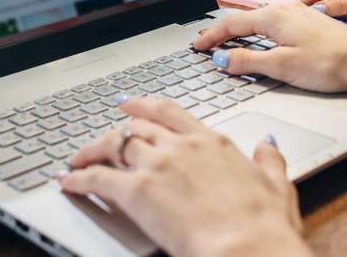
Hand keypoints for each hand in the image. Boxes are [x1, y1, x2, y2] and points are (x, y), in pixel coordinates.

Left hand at [59, 97, 310, 256]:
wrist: (247, 246)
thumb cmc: (263, 226)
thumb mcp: (277, 186)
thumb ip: (270, 161)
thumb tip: (268, 146)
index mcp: (212, 143)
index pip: (170, 114)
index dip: (146, 106)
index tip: (132, 104)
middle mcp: (181, 147)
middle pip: (137, 127)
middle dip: (115, 129)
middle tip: (101, 133)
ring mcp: (157, 166)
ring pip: (114, 145)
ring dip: (92, 151)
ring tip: (79, 159)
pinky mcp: (137, 191)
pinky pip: (98, 178)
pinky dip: (79, 178)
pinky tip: (68, 181)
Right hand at [192, 2, 346, 92]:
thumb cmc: (330, 63)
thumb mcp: (282, 66)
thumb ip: (248, 62)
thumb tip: (222, 60)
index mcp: (274, 16)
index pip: (231, 24)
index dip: (210, 36)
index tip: (196, 46)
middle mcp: (285, 8)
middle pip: (243, 20)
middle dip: (221, 32)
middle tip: (204, 44)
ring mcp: (299, 14)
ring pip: (259, 20)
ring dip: (240, 32)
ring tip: (225, 43)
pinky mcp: (310, 22)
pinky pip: (274, 24)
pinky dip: (258, 32)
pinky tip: (260, 40)